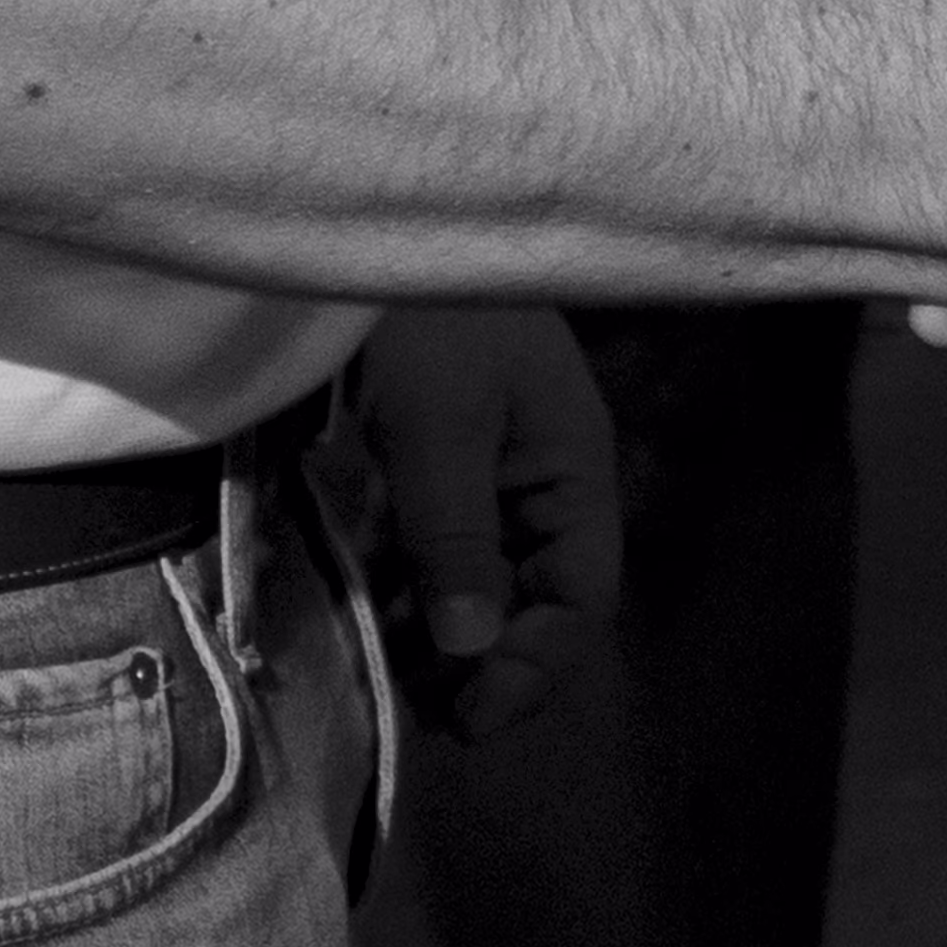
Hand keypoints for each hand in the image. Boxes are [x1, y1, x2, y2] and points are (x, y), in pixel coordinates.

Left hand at [347, 304, 623, 748]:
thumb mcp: (440, 426)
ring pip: (486, 577)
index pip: (582, 594)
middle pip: (539, 594)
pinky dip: (413, 592)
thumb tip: (471, 649)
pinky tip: (376, 619)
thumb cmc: (421, 319)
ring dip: (450, 634)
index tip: (469, 716)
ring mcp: (489, 468)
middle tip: (427, 714)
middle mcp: (541, 476)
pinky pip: (438, 546)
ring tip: (397, 680)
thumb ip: (457, 536)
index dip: (536, 664)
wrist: (364, 229)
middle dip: (492, 660)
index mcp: (571, 467)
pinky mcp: (433, 458)